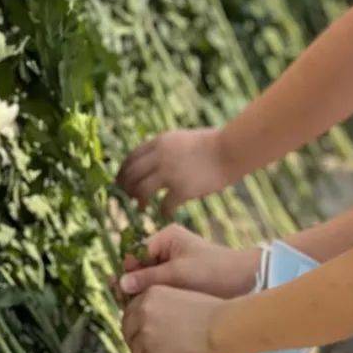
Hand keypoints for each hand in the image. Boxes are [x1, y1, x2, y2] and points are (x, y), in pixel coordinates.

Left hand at [116, 127, 235, 214]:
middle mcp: (159, 156)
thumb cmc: (212, 143)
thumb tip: (152, 160)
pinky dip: (162, 211)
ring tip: (141, 207)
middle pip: (131, 175)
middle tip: (127, 197)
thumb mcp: (182, 138)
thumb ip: (165, 148)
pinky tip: (166, 214)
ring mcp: (169, 173)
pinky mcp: (182, 189)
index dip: (123, 171)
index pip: (131, 157)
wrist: (231, 149)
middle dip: (125, 187)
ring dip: (138, 201)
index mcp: (159, 142)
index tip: (121, 181)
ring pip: (140, 191)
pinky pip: (164, 205)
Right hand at [118, 224, 259, 300]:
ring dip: (143, 295)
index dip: (127, 272)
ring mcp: (173, 265)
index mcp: (165, 238)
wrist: (245, 282)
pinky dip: (154, 299)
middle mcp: (167, 249)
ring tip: (136, 312)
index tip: (120, 291)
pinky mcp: (179, 281)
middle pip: (140, 267)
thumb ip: (148, 278)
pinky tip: (150, 313)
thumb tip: (120, 284)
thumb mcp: (177, 273)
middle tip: (125, 305)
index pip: (136, 253)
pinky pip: (159, 288)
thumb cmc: (212, 271)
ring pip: (149, 280)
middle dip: (133, 285)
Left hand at [122, 286, 225, 352]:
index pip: (132, 309)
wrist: (220, 327)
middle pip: (127, 328)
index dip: (136, 323)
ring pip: (134, 347)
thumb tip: (155, 322)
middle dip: (135, 340)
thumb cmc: (210, 311)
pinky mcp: (151, 351)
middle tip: (145, 349)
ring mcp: (145, 331)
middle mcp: (143, 310)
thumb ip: (162, 305)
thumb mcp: (181, 297)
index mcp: (151, 293)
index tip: (142, 331)